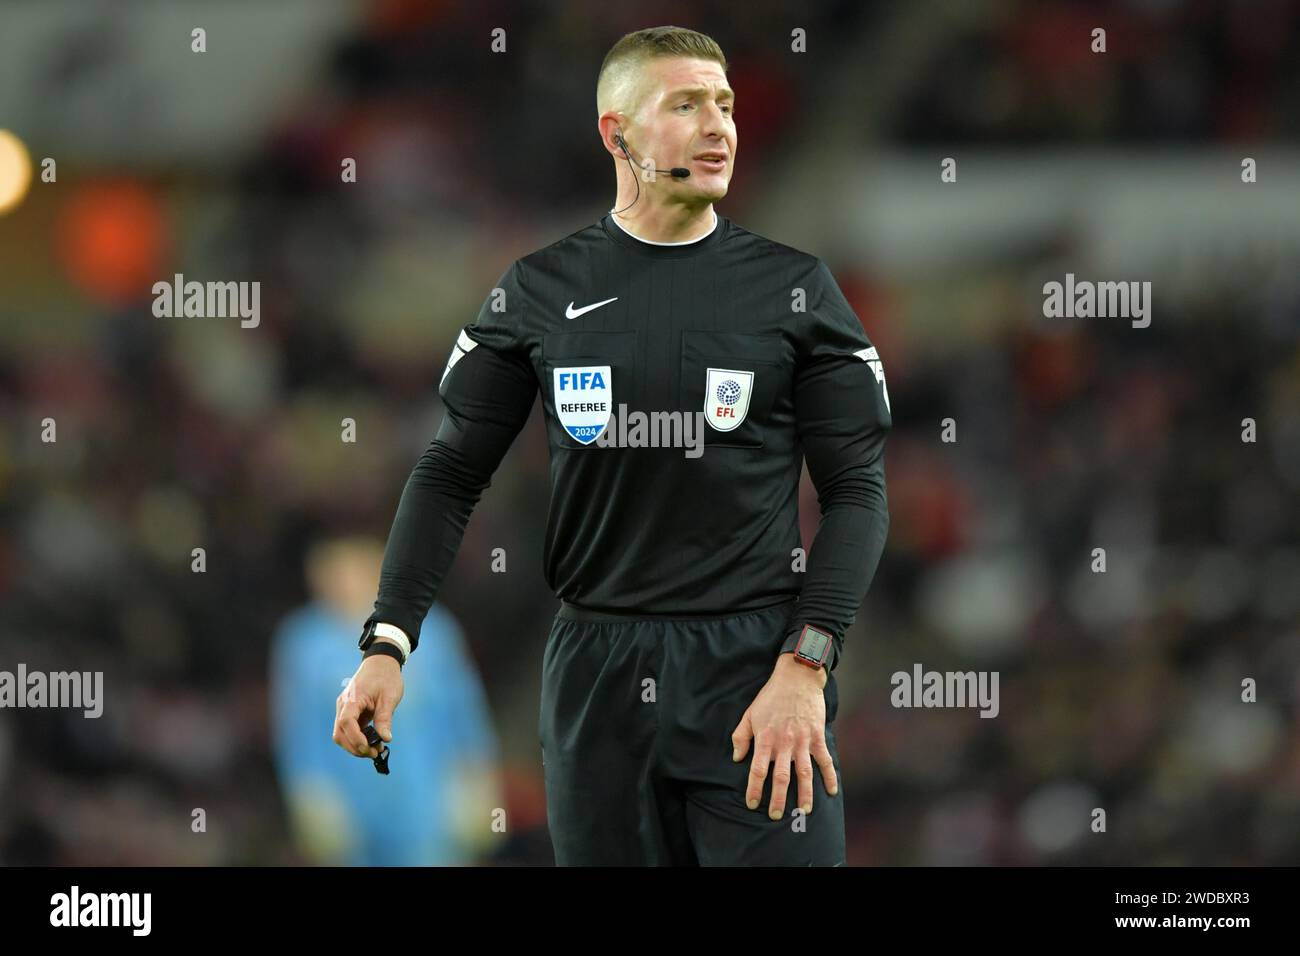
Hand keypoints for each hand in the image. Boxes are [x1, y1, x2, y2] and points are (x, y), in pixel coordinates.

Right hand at [333, 649, 403, 758]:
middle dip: (355, 747)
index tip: (369, 748)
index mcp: (352, 699)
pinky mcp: (350, 712)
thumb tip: (385, 738)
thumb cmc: (386, 677)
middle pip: (340, 733)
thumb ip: (385, 718)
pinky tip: (372, 742)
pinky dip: (358, 739)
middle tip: (375, 753)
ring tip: (375, 750)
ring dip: (355, 745)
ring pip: (342, 734)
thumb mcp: (389, 697)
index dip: (355, 739)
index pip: (346, 722)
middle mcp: (344, 705)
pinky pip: (349, 730)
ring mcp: (345, 709)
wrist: (381, 662)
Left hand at [730, 653, 836, 819]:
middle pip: (781, 777)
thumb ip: (741, 737)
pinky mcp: (817, 737)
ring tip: (803, 811)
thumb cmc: (771, 696)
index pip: (758, 770)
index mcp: (765, 738)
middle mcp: (784, 743)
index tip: (752, 803)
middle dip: (778, 799)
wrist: (797, 678)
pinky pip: (825, 760)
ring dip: (804, 794)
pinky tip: (831, 791)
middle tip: (776, 816)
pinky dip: (829, 776)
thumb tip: (737, 758)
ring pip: (804, 773)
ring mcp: (803, 741)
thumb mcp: (750, 714)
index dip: (754, 789)